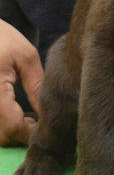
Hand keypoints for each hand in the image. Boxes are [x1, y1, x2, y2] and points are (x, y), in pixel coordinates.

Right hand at [0, 19, 43, 144]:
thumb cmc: (1, 37)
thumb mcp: (26, 58)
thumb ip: (37, 87)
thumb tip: (48, 114)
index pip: (13, 126)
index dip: (31, 133)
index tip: (45, 126)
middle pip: (2, 136)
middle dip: (22, 135)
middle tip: (38, 122)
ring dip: (11, 132)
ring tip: (27, 117)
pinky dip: (2, 125)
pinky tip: (14, 112)